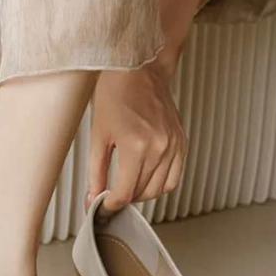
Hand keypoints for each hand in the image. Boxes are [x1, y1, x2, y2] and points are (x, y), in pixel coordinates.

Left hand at [87, 59, 186, 213]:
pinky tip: (147, 177)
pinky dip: (161, 184)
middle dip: (125, 199)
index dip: (111, 205)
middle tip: (111, 196)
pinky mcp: (181, 142)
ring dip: (143, 194)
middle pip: (143, 193)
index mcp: (136, 146)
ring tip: (128, 186)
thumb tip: (93, 199)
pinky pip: (174, 176)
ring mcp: (174, 145)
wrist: (140, 68)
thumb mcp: (98, 136)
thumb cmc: (115, 94)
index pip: (125, 193)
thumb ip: (96, 173)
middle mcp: (159, 147)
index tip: (103, 207)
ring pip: (160, 189)